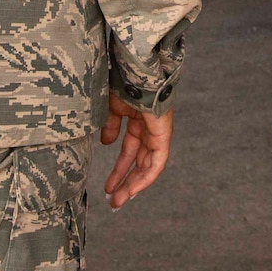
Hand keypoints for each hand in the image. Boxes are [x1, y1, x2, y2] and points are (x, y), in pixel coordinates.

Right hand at [101, 93, 173, 209]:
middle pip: (138, 159)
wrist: (132, 69)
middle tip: (112, 200)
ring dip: (133, 183)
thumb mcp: (109, 107)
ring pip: (147, 163)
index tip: (109, 186)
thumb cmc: (120, 82)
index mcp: (135, 117)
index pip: (130, 149)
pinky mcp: (164, 132)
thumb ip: (110, 126)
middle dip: (125, 180)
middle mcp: (148, 125)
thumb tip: (107, 143)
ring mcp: (157, 129)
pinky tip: (134, 189)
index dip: (120, 168)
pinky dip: (148, 176)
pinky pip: (158, 160)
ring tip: (118, 201)